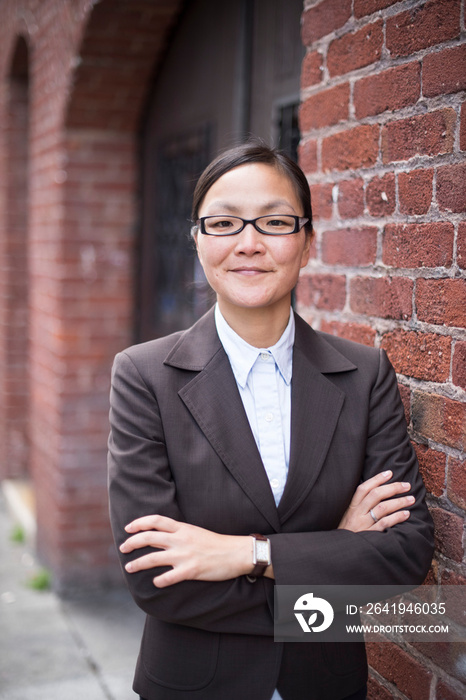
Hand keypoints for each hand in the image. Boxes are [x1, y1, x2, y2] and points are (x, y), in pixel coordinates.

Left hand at [120, 515, 254, 587]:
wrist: (236, 553)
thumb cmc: (216, 543)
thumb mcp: (195, 532)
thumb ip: (178, 534)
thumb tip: (159, 537)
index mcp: (182, 528)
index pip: (155, 521)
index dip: (139, 523)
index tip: (128, 528)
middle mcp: (180, 540)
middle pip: (149, 538)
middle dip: (132, 543)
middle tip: (122, 548)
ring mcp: (184, 555)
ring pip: (153, 558)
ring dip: (138, 564)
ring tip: (129, 568)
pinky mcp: (191, 570)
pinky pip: (168, 577)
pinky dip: (159, 581)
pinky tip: (155, 583)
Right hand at [337, 470, 414, 531]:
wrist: (341, 552)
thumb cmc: (348, 533)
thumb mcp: (348, 517)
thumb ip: (359, 507)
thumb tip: (378, 493)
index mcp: (351, 507)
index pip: (363, 488)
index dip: (377, 479)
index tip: (390, 473)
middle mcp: (356, 513)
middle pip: (375, 495)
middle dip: (393, 488)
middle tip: (407, 485)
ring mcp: (363, 524)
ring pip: (382, 508)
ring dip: (399, 502)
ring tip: (411, 499)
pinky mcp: (369, 535)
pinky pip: (385, 524)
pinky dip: (397, 517)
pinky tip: (406, 514)